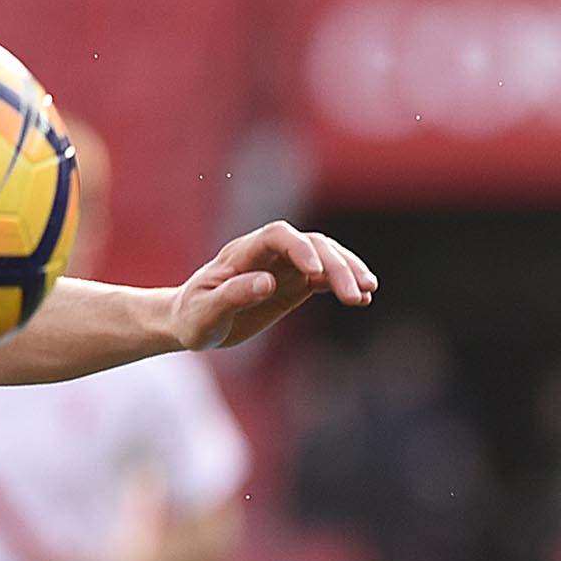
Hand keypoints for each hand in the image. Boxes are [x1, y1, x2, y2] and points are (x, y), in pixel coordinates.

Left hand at [169, 222, 373, 351]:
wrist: (192, 323)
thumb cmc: (193, 318)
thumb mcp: (205, 314)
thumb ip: (233, 295)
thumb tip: (267, 281)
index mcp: (241, 253)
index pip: (277, 237)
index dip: (300, 248)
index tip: (317, 273)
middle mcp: (267, 253)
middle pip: (310, 245)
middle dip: (336, 266)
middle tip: (355, 294)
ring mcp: (283, 266)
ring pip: (324, 257)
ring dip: (348, 271)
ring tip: (369, 292)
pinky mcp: (293, 283)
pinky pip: (324, 278)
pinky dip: (344, 285)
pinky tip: (365, 297)